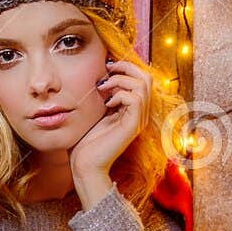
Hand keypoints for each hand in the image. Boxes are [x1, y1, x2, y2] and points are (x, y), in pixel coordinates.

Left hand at [69, 57, 148, 205]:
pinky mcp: (132, 126)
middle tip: (108, 67)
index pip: (141, 79)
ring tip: (103, 87)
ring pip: (142, 86)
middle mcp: (139, 114)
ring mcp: (137, 120)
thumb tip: (102, 76)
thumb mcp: (95, 112)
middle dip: (127, 67)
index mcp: (132, 110)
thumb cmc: (86, 141)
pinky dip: (120, 94)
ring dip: (121, 80)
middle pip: (147, 78)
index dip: (127, 66)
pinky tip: (106, 103)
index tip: (107, 65)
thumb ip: (104, 95)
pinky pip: (135, 99)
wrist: (84, 165)